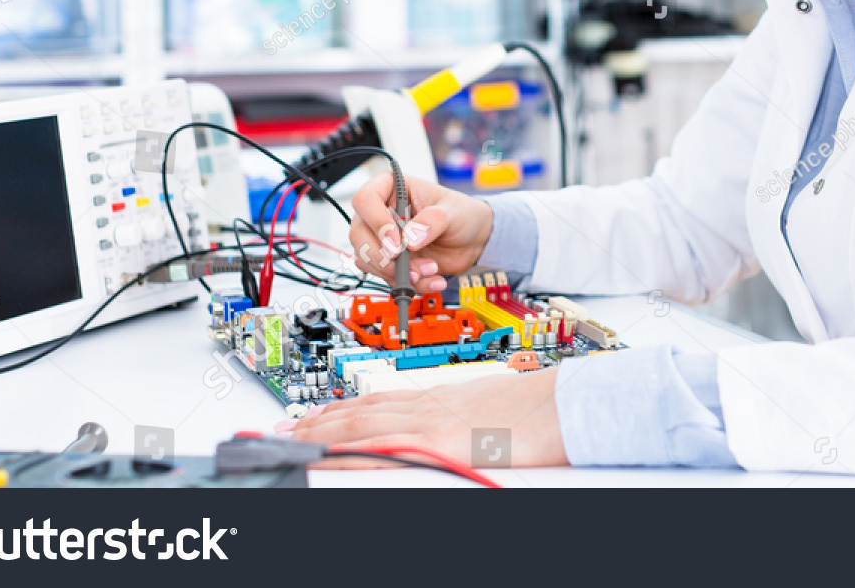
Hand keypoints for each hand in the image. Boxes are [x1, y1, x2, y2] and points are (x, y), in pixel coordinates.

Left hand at [284, 366, 567, 469]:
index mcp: (444, 397)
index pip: (382, 399)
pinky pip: (384, 447)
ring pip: (364, 425)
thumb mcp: (493, 406)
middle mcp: (432, 405)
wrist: (567, 403)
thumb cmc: (542, 407)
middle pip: (363, 411)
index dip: (344, 406)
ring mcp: (433, 423)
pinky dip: (351, 451)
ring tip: (292, 439)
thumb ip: (463, 417)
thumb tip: (453, 432)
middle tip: (287, 427)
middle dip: (321, 420)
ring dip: (323, 433)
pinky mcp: (440, 442)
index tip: (318, 412)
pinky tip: (329, 456)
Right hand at [346, 174, 493, 292]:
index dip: (377, 223)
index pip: (365, 200)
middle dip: (383, 256)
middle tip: (408, 265)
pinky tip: (430, 279)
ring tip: (430, 270)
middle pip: (359, 234)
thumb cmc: (461, 214)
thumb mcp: (452, 211)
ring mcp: (382, 239)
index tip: (397, 243)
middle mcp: (381, 213)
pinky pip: (384, 276)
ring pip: (366, 259)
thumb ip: (432, 222)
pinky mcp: (389, 261)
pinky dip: (407, 283)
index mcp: (392, 188)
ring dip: (397, 272)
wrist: (472, 239)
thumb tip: (410, 239)